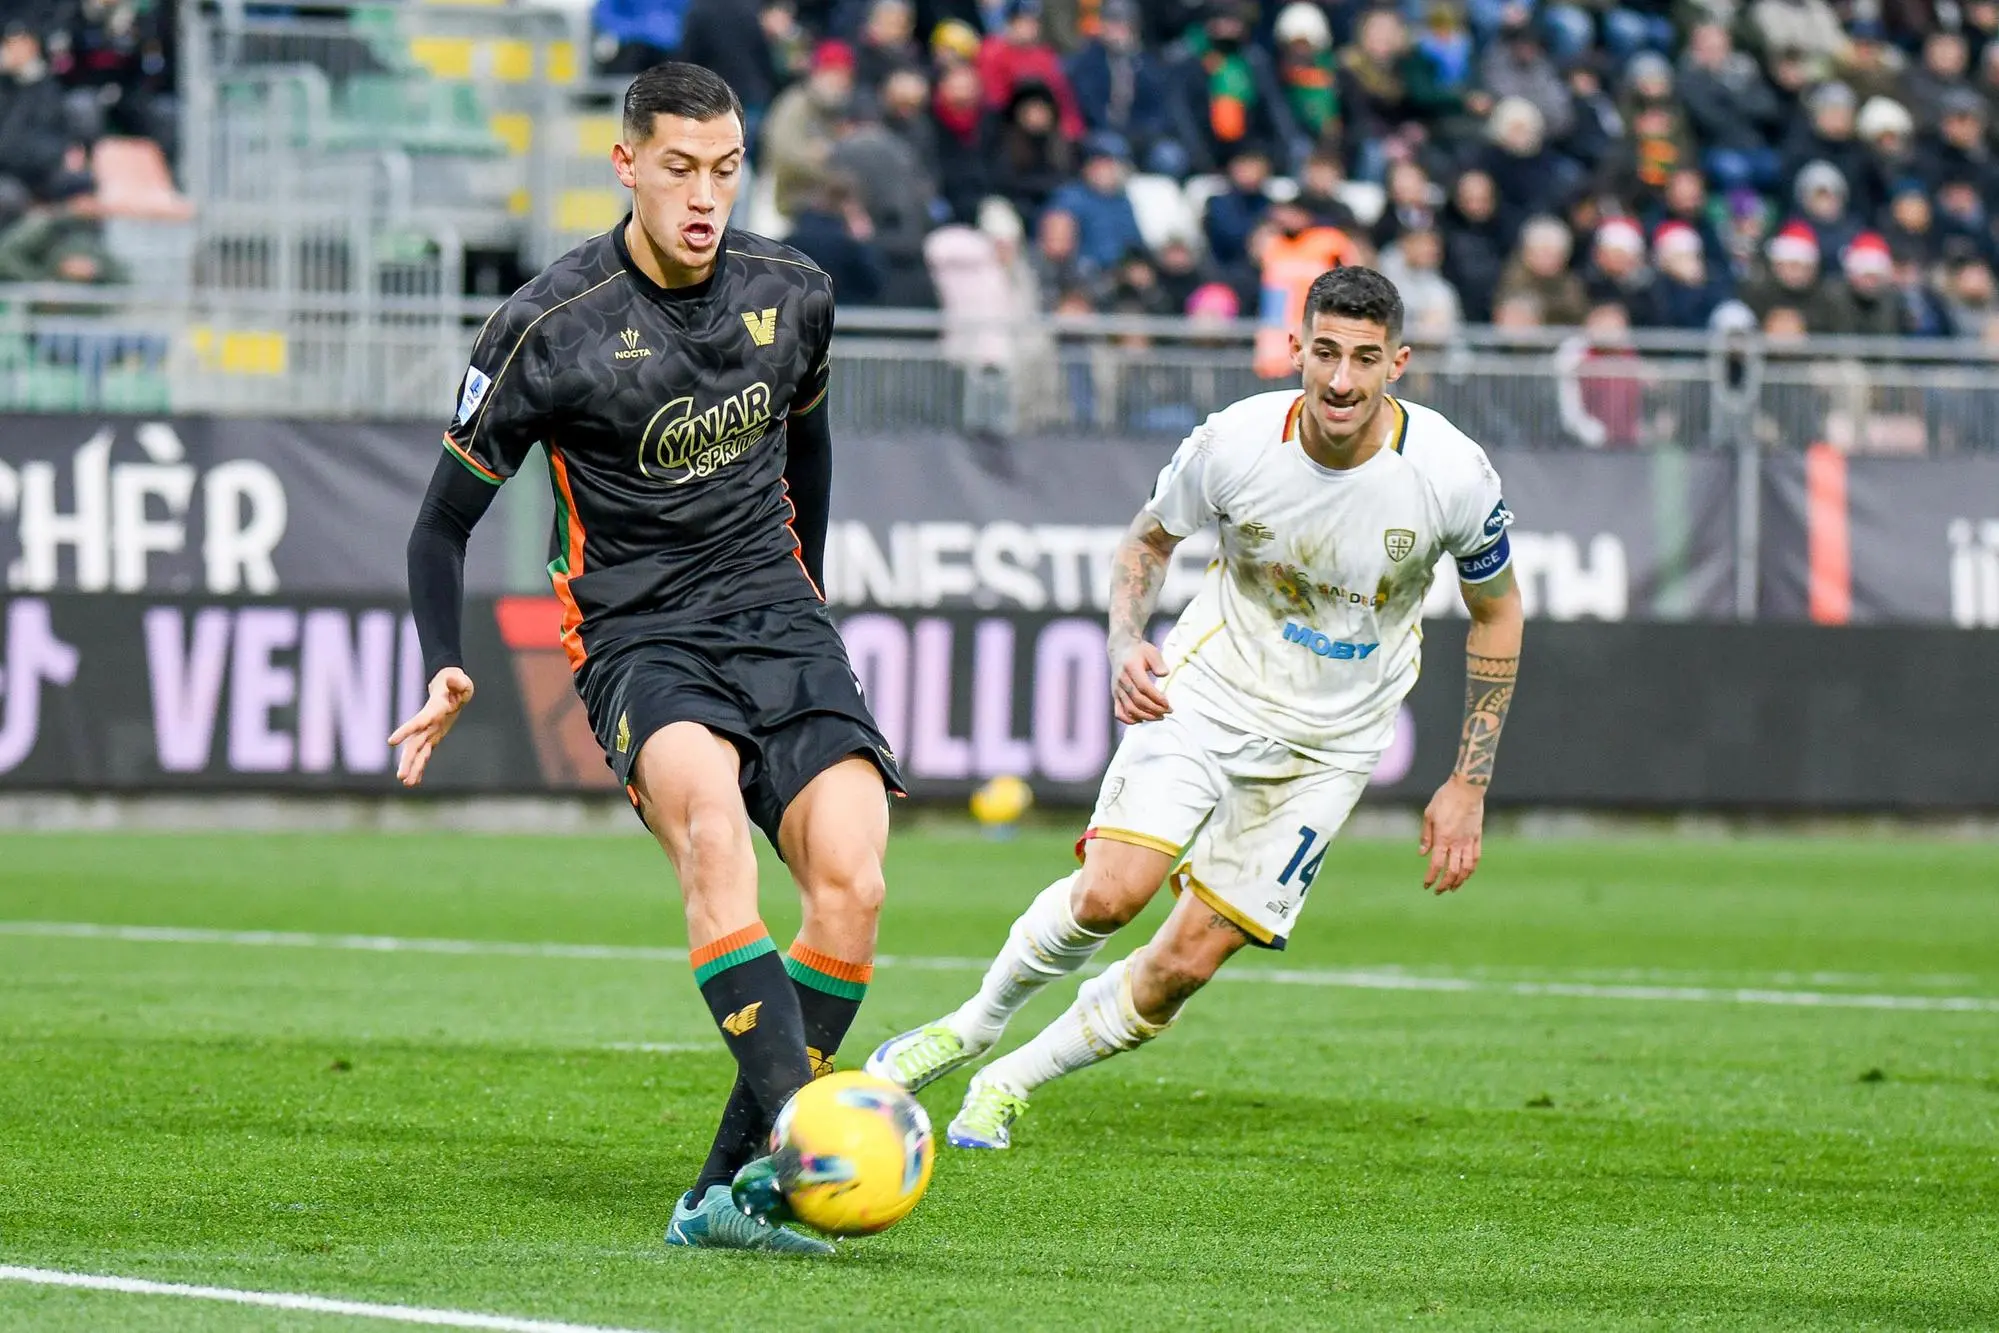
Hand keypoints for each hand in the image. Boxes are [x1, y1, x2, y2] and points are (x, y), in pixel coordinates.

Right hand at [387, 667, 473, 787]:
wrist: (451, 688)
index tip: (391, 741)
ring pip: (417, 752)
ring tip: (406, 784)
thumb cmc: (458, 685)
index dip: (405, 731)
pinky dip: (420, 767)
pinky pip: (425, 754)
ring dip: (412, 767)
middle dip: (407, 760)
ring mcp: (429, 732)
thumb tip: (452, 678)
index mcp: (433, 712)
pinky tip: (414, 782)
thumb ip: (457, 682)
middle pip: (414, 744)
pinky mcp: (433, 738)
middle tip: (400, 776)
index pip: (417, 722)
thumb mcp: (462, 683)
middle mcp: (427, 724)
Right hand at [1110, 641, 1171, 724]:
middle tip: (1168, 711)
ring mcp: (1117, 689)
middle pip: (1138, 700)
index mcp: (1130, 667)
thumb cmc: (1140, 651)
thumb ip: (1158, 662)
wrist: (1121, 649)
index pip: (1144, 687)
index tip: (1168, 703)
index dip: (1157, 698)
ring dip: (1146, 716)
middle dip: (1155, 709)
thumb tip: (1164, 674)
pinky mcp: (1115, 695)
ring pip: (1130, 709)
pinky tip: (1142, 720)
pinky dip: (1129, 720)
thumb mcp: (1151, 652)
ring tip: (1160, 717)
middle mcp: (1121, 680)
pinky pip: (1119, 712)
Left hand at [1420, 775, 1484, 893]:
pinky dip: (1471, 869)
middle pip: (1452, 871)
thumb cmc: (1444, 799)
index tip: (1426, 886)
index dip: (1431, 878)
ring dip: (1460, 880)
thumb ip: (1426, 836)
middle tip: (1439, 891)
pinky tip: (1467, 874)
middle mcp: (1457, 843)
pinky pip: (1476, 858)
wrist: (1467, 788)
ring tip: (1453, 887)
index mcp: (1442, 839)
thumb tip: (1422, 854)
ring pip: (1466, 868)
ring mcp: (1469, 841)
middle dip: (1445, 884)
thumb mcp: (1428, 815)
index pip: (1436, 865)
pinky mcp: (1477, 836)